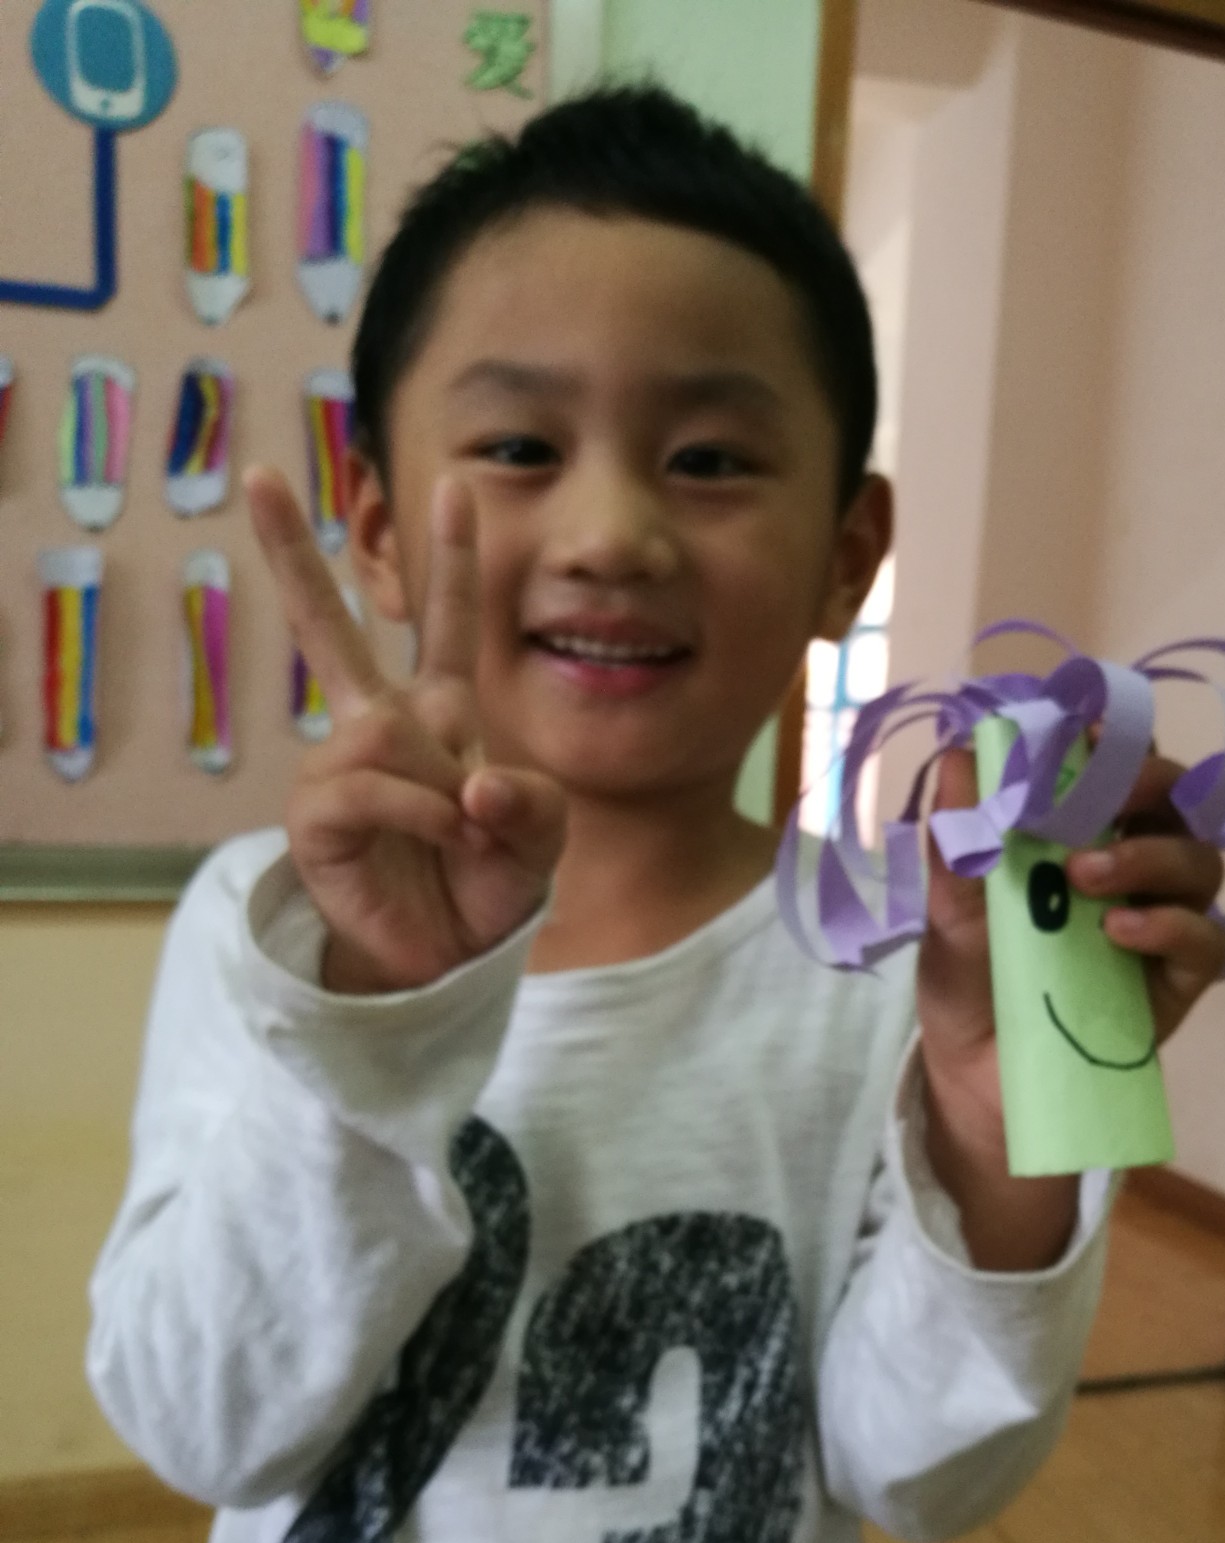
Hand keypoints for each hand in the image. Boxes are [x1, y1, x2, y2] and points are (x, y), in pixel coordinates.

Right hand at [246, 467, 565, 994]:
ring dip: (439, 783)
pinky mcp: (317, 817)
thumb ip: (532, 804)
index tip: (454, 485)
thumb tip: (473, 782)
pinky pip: (366, 786)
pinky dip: (417, 812)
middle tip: (259, 474)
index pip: (446, 624)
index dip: (451, 559)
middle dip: (292, 553)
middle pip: (331, 630)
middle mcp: (380, 729)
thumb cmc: (486, 886)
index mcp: (440, 716)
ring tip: (464, 829)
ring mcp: (341, 770)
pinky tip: (442, 836)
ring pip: (384, 731)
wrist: (449, 959)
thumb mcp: (538, 840)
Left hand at [913, 746, 1224, 1269]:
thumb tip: (957, 758)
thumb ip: (955, 843)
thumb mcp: (947, 914)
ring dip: (1149, 854)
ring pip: (1200, 861)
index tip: (1079, 731)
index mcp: (1083, 831)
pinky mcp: (1179, 981)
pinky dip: (1168, 926)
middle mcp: (1135, 864)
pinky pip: (1206, 940)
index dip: (1111, 737)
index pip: (1118, 762)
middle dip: (1146, 782)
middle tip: (1103, 792)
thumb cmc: (970, 981)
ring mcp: (1163, 919)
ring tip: (1084, 878)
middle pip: (1176, 797)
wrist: (977, 1077)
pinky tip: (1116, 932)